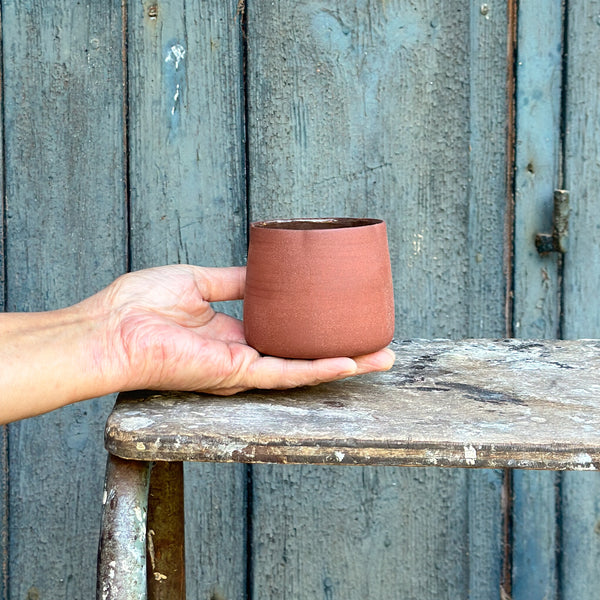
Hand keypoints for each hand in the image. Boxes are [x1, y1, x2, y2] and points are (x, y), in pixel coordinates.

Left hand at [94, 265, 394, 394]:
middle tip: (377, 343)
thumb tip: (262, 269)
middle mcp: (243, 353)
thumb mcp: (198, 280)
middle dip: (341, 351)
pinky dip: (319, 369)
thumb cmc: (140, 306)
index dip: (312, 326)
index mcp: (233, 332)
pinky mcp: (238, 374)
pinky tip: (349, 363)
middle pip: (302, 354)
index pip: (283, 332)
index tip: (339, 314)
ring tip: (380, 356)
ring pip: (303, 369)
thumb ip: (234, 280)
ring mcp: (243, 367)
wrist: (111, 330)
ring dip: (343, 364)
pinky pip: (287, 374)